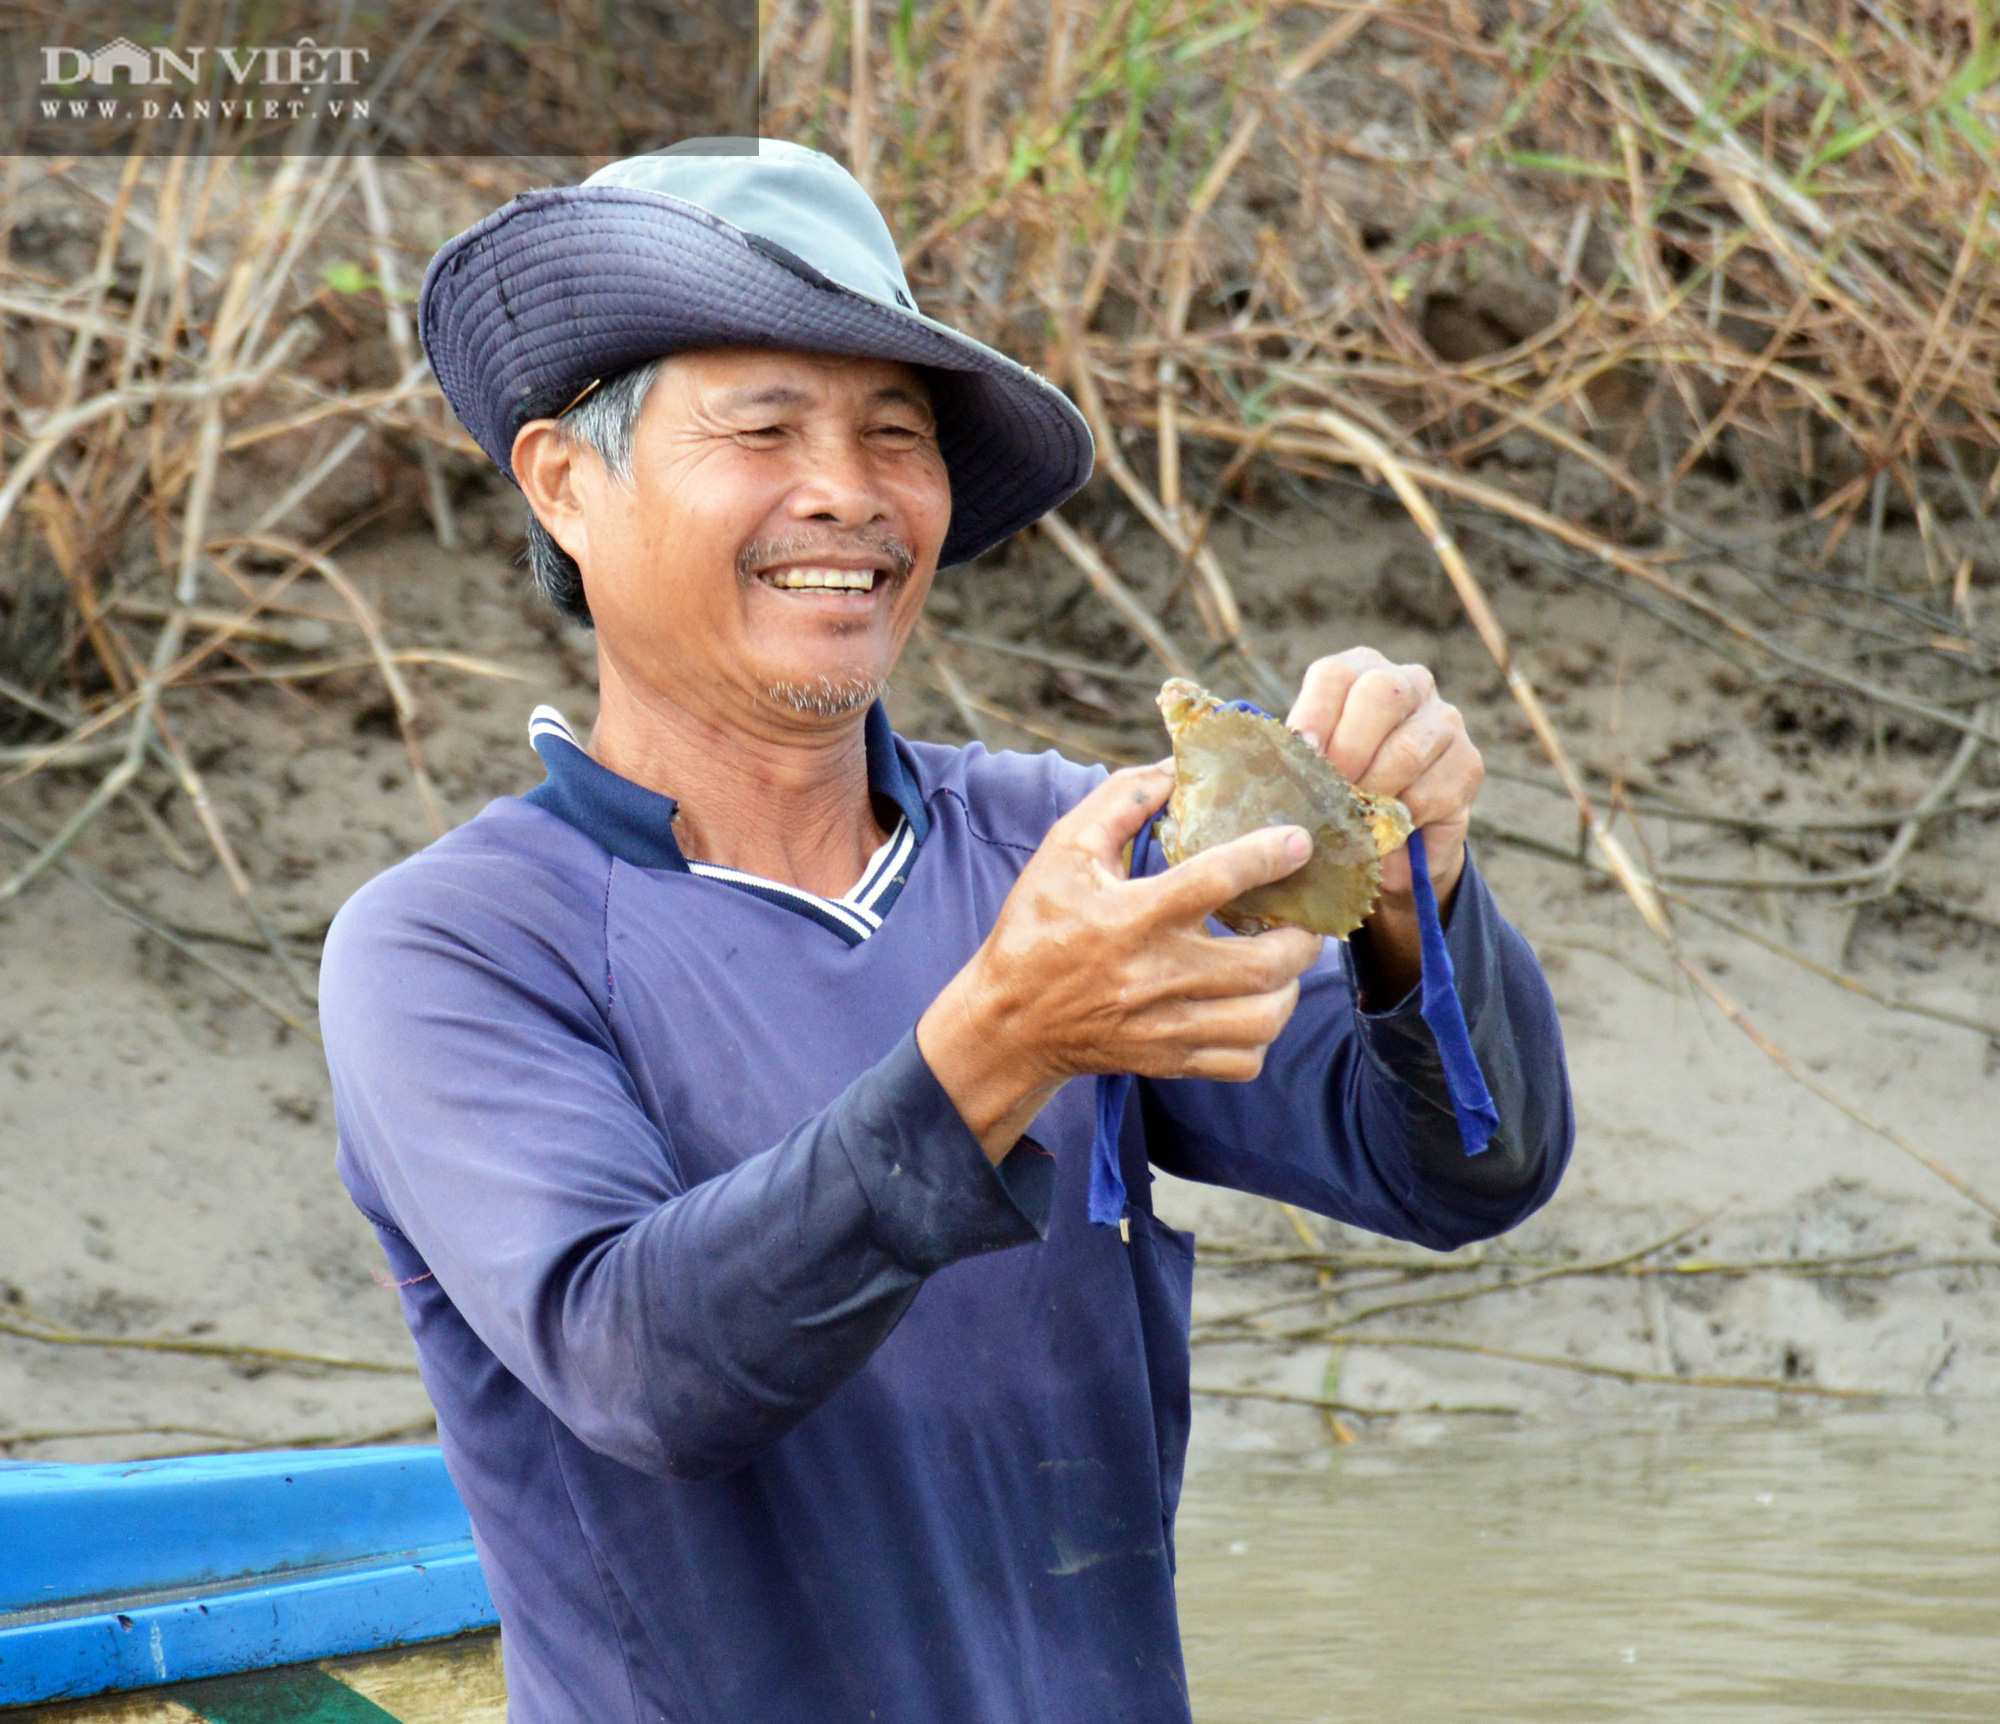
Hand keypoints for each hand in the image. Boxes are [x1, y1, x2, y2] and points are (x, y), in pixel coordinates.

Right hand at [917, 764, 1324, 1159]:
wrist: (1009, 1023)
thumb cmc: (1037, 928)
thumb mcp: (1064, 851)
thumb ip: (1121, 801)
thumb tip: (1175, 769)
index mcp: (1134, 917)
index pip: (1218, 879)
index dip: (1269, 855)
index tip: (1300, 842)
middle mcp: (1158, 974)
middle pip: (1265, 963)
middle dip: (1302, 936)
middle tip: (1302, 916)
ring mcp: (1167, 1026)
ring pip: (1265, 1018)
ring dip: (1288, 986)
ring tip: (1280, 962)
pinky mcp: (1170, 1061)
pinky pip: (1244, 1060)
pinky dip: (1260, 1034)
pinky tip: (1249, 1005)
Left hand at [1285, 648, 1483, 998]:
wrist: (1383, 849)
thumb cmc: (1326, 801)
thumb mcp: (1292, 774)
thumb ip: (1259, 753)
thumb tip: (1187, 731)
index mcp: (1355, 673)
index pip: (1335, 675)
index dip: (1315, 712)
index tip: (1300, 753)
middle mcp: (1406, 684)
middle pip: (1383, 694)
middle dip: (1350, 748)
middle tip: (1329, 794)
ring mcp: (1444, 721)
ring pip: (1413, 745)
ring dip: (1376, 789)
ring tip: (1349, 821)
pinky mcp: (1467, 765)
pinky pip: (1438, 788)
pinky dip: (1406, 818)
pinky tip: (1383, 836)